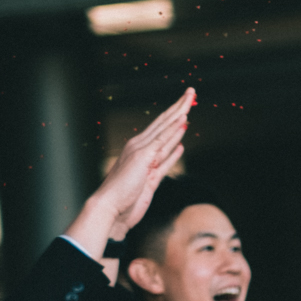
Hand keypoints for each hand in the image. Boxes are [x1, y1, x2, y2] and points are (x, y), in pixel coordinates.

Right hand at [64, 88, 192, 262]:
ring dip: (178, 112)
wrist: (109, 208)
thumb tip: (178, 147)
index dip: (175, 113)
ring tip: (190, 99)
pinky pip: (162, 142)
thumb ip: (164, 162)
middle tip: (192, 91)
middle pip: (164, 121)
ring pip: (165, 127)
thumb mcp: (152, 177)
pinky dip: (172, 131)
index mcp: (141, 149)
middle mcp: (140, 146)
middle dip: (179, 106)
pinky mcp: (143, 159)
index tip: (187, 103)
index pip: (162, 126)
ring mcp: (141, 151)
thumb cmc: (126, 198)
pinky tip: (183, 120)